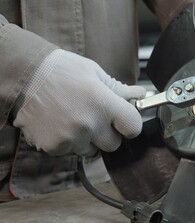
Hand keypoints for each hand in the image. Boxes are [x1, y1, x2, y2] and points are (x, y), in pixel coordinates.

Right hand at [12, 49, 145, 156]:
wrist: (23, 75)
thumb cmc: (61, 70)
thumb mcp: (93, 73)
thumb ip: (119, 89)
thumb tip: (141, 95)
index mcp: (103, 103)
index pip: (134, 127)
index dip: (131, 125)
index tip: (126, 121)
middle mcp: (88, 123)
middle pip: (114, 144)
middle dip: (108, 134)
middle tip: (96, 118)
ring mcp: (70, 137)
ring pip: (91, 150)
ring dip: (87, 139)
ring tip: (73, 117)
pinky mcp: (53, 147)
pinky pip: (70, 151)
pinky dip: (68, 141)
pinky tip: (59, 123)